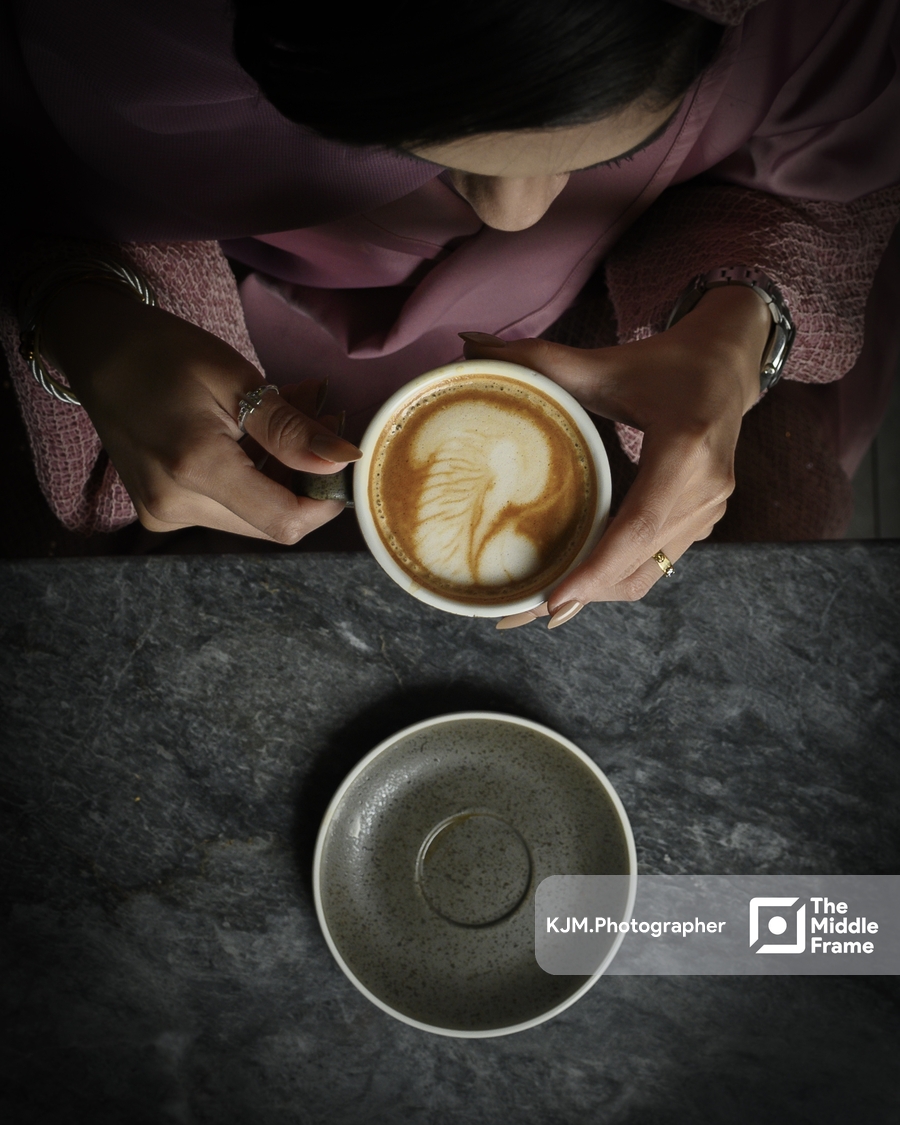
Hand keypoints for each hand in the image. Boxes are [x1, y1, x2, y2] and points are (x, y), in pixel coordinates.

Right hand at [40, 283, 360, 540]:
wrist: (99, 353)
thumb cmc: (164, 354)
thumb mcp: (238, 381)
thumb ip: (291, 430)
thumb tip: (342, 462)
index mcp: (194, 468)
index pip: (284, 520)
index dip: (326, 500)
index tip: (343, 460)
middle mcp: (175, 504)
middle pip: (271, 520)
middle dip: (307, 479)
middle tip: (323, 420)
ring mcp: (164, 512)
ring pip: (253, 514)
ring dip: (284, 474)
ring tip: (294, 415)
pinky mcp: (162, 510)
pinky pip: (228, 505)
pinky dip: (255, 475)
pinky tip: (260, 433)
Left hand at [462, 285, 770, 621]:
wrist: (727, 367)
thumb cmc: (666, 362)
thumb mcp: (606, 361)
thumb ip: (538, 359)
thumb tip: (469, 346)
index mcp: (684, 448)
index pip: (639, 524)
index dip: (595, 568)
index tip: (552, 600)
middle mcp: (705, 490)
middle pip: (638, 564)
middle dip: (581, 594)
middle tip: (521, 612)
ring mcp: (709, 512)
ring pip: (646, 574)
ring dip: (595, 593)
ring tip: (538, 605)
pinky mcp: (703, 522)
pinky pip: (654, 564)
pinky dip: (612, 577)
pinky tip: (573, 582)